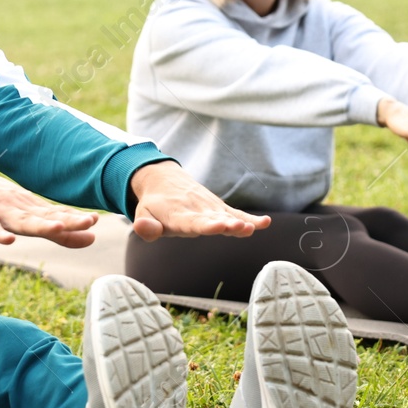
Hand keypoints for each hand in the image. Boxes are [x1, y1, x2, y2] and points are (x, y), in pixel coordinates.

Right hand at [0, 159, 97, 247]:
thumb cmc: (1, 202)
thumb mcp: (30, 215)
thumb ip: (59, 231)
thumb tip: (93, 238)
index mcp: (32, 208)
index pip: (57, 214)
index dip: (75, 218)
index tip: (95, 221)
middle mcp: (19, 207)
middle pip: (45, 216)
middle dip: (67, 220)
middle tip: (90, 221)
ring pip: (21, 221)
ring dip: (40, 225)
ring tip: (58, 228)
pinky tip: (8, 240)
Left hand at [127, 161, 268, 241]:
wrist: (164, 179)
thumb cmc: (155, 204)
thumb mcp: (143, 214)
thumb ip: (145, 226)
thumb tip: (142, 228)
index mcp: (178, 215)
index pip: (193, 222)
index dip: (206, 225)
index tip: (219, 226)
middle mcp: (197, 210)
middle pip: (214, 219)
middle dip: (227, 224)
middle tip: (241, 228)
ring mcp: (210, 208)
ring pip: (227, 216)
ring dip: (240, 222)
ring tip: (253, 228)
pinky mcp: (218, 208)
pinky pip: (236, 213)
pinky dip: (250, 219)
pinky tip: (266, 223)